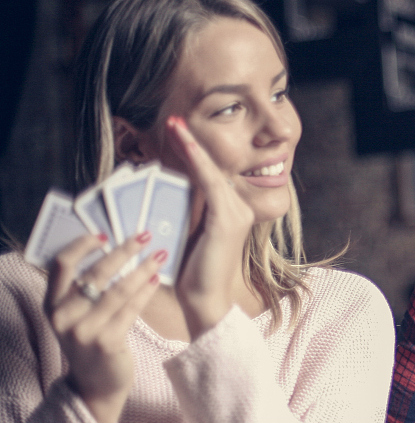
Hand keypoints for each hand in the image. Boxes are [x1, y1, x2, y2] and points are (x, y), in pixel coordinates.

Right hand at [45, 231, 165, 422]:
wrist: (94, 385)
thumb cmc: (89, 341)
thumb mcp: (75, 316)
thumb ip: (83, 290)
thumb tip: (110, 249)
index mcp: (51, 304)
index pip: (60, 265)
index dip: (82, 245)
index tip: (104, 234)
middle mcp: (62, 317)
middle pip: (95, 274)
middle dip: (123, 251)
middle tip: (144, 236)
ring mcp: (83, 331)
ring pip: (117, 291)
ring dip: (141, 270)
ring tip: (159, 255)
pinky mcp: (106, 342)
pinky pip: (130, 309)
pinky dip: (145, 292)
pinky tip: (156, 280)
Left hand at [166, 116, 255, 337]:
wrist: (205, 303)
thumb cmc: (192, 275)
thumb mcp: (187, 235)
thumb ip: (185, 211)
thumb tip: (167, 185)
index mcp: (230, 213)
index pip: (210, 175)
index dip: (194, 152)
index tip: (177, 131)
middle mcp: (239, 209)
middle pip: (212, 168)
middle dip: (191, 143)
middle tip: (173, 120)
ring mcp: (237, 213)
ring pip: (212, 171)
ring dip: (192, 147)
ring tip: (175, 126)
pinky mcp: (228, 220)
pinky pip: (211, 183)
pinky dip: (198, 163)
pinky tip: (185, 146)